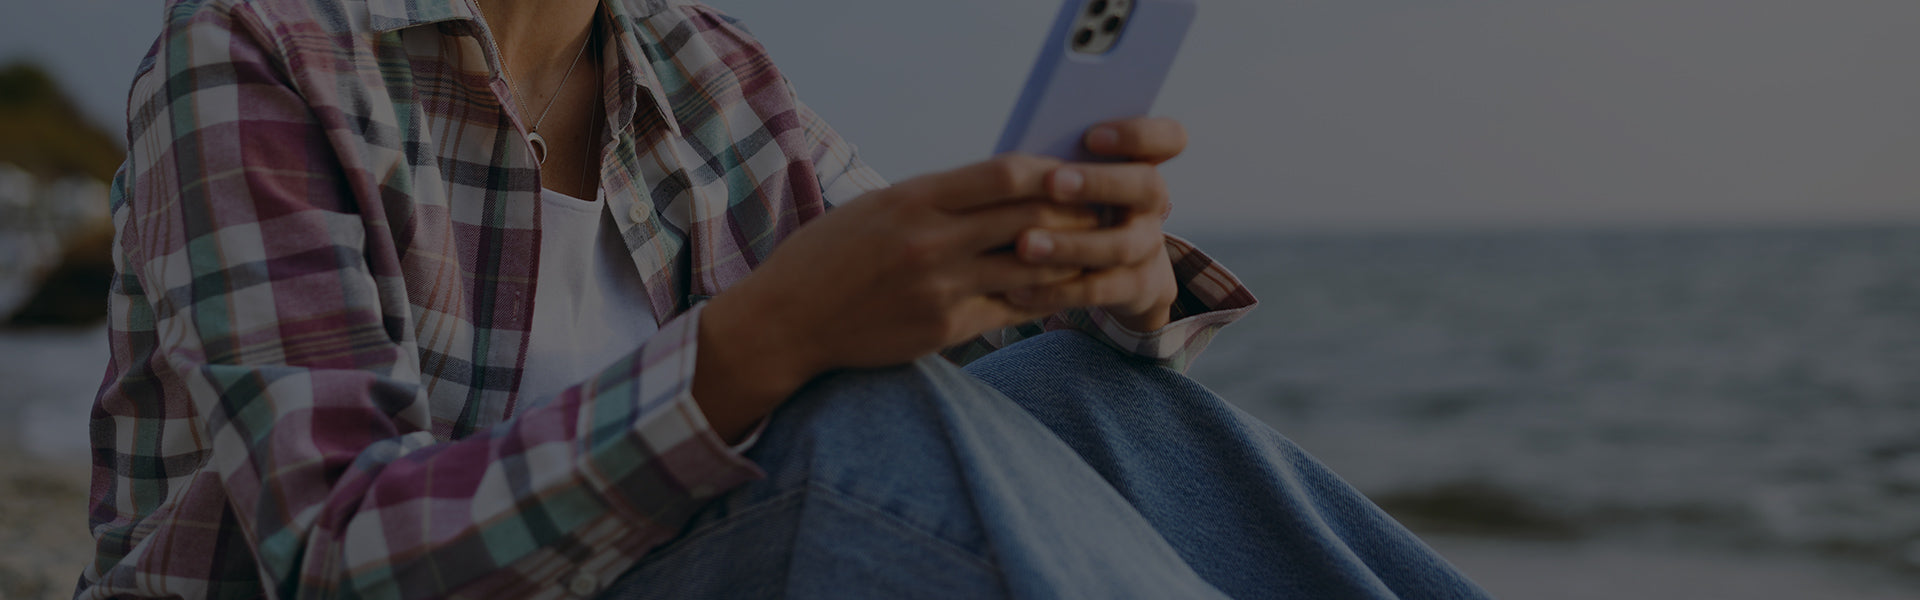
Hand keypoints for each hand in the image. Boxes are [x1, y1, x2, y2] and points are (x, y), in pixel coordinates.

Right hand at [694, 155, 1101, 438]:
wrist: (789, 319)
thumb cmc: (834, 254)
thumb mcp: (881, 205)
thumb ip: (940, 196)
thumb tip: (1007, 182)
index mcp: (915, 198)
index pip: (1006, 174)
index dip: (1054, 173)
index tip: (1080, 172)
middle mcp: (932, 241)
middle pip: (1030, 218)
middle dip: (1077, 214)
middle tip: (1110, 210)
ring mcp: (940, 287)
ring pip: (1032, 268)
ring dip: (1073, 258)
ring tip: (1099, 250)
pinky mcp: (945, 328)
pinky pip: (1013, 309)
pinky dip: (1044, 297)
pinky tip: (1065, 290)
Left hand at [1007, 117, 1186, 331]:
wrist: (1106, 273)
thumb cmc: (1069, 210)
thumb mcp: (1069, 183)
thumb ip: (1056, 165)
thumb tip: (1014, 158)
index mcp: (1139, 164)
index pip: (1169, 137)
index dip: (1139, 134)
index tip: (1091, 136)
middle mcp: (1152, 203)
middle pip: (1148, 185)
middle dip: (1099, 182)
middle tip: (1052, 182)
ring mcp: (1149, 246)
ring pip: (1121, 245)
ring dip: (1070, 244)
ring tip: (1024, 244)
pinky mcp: (1137, 286)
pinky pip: (1101, 290)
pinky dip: (1057, 289)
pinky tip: (1017, 288)